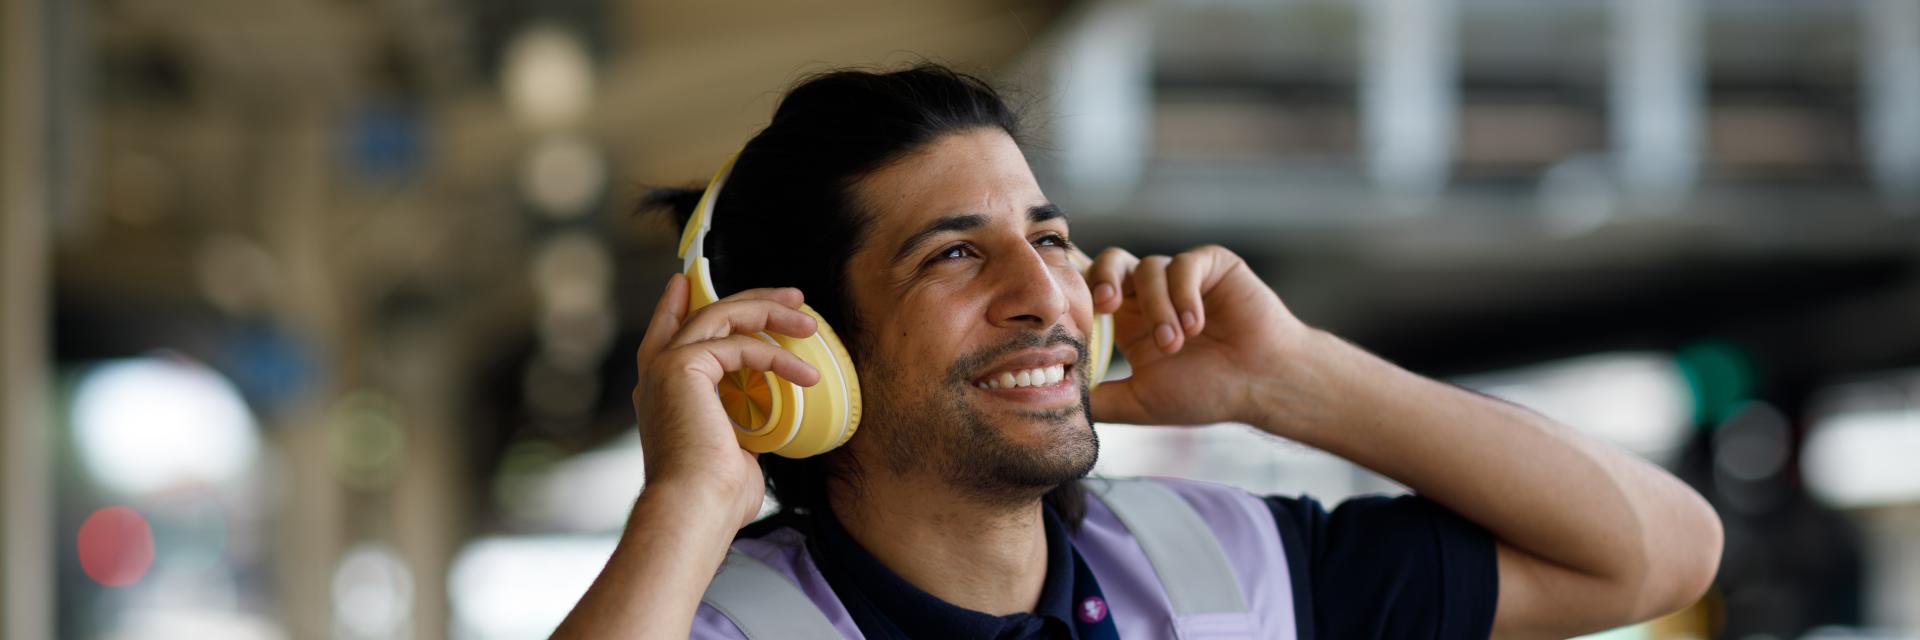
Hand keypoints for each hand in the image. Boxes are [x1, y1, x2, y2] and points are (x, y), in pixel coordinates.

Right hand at [630, 273, 820, 528]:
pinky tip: (806, 374)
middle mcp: (656, 375)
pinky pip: (738, 344)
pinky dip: (776, 356)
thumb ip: (738, 423)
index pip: (665, 334)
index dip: (674, 305)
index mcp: (661, 394)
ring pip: (720, 315)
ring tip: (809, 321)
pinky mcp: (680, 366)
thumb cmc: (715, 495)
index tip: (685, 282)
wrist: (694, 509)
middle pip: (702, 314)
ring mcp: (665, 367)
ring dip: (769, 312)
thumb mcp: (731, 449)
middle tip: (792, 297)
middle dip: (750, 299)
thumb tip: (764, 420)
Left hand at [1081, 245, 1310, 426]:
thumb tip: (1056, 401)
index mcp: (1130, 319)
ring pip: (1150, 269)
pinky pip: (1184, 265)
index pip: (1093, 290)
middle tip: (1106, 304)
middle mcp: (1151, 293)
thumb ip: (1102, 399)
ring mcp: (1182, 277)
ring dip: (1157, 308)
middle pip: (1112, 261)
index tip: (1072, 312)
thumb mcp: (1142, 401)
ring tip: (1175, 343)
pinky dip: (1184, 295)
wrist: (1263, 384)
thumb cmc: (1208, 392)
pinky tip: (1196, 325)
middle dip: (1104, 278)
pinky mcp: (1211, 265)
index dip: (1080, 293)